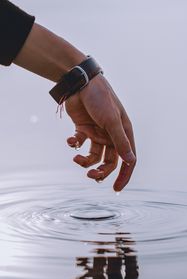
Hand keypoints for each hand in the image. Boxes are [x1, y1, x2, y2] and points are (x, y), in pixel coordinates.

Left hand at [65, 74, 135, 190]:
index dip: (124, 176)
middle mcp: (111, 135)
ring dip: (85, 161)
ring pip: (94, 156)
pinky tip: (70, 140)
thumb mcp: (112, 120)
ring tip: (76, 158)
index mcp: (123, 133)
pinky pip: (79, 143)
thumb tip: (130, 161)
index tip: (116, 189)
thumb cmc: (100, 98)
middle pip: (109, 162)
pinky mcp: (83, 129)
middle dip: (101, 172)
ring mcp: (97, 133)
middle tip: (91, 176)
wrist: (80, 83)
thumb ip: (120, 141)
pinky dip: (74, 145)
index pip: (128, 160)